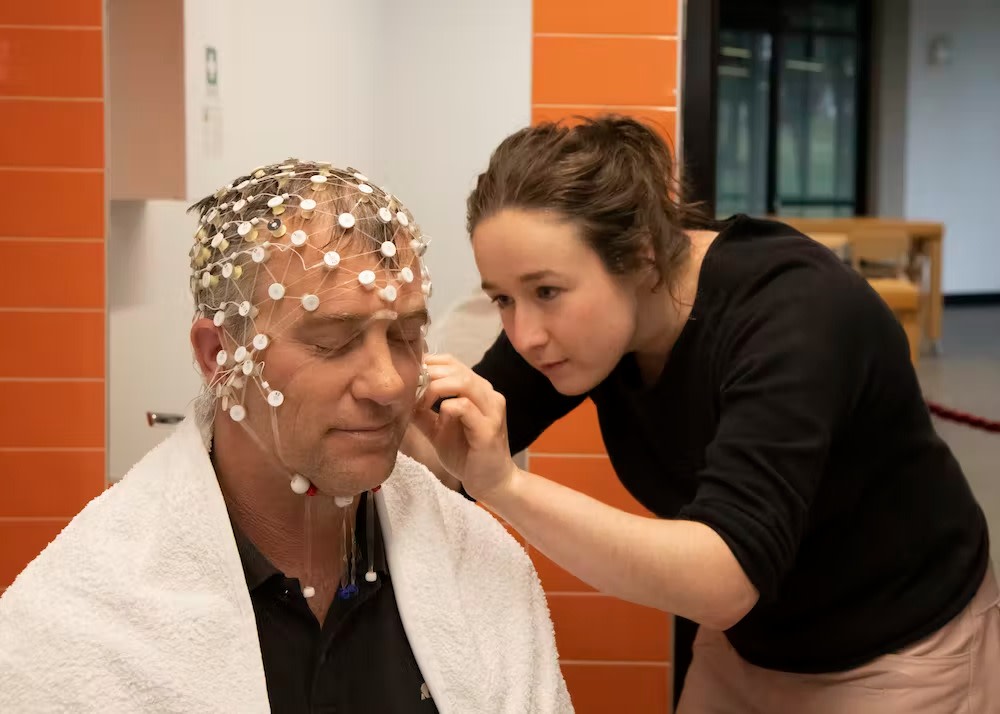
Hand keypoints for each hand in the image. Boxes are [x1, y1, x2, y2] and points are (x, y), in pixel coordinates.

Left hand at [412, 354, 517, 502]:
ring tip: (421, 405)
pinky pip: (465, 406)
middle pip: (454, 368)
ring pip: (462, 381)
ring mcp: (491, 410)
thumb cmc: (466, 455)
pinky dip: (445, 408)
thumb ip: (423, 413)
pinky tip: (437, 420)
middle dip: (427, 377)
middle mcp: (488, 394)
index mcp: (477, 390)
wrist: (490, 483)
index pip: (450, 362)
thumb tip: (401, 398)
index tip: (409, 382)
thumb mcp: (438, 430)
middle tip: (410, 394)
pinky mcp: (488, 429)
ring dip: (435, 389)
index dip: (427, 366)